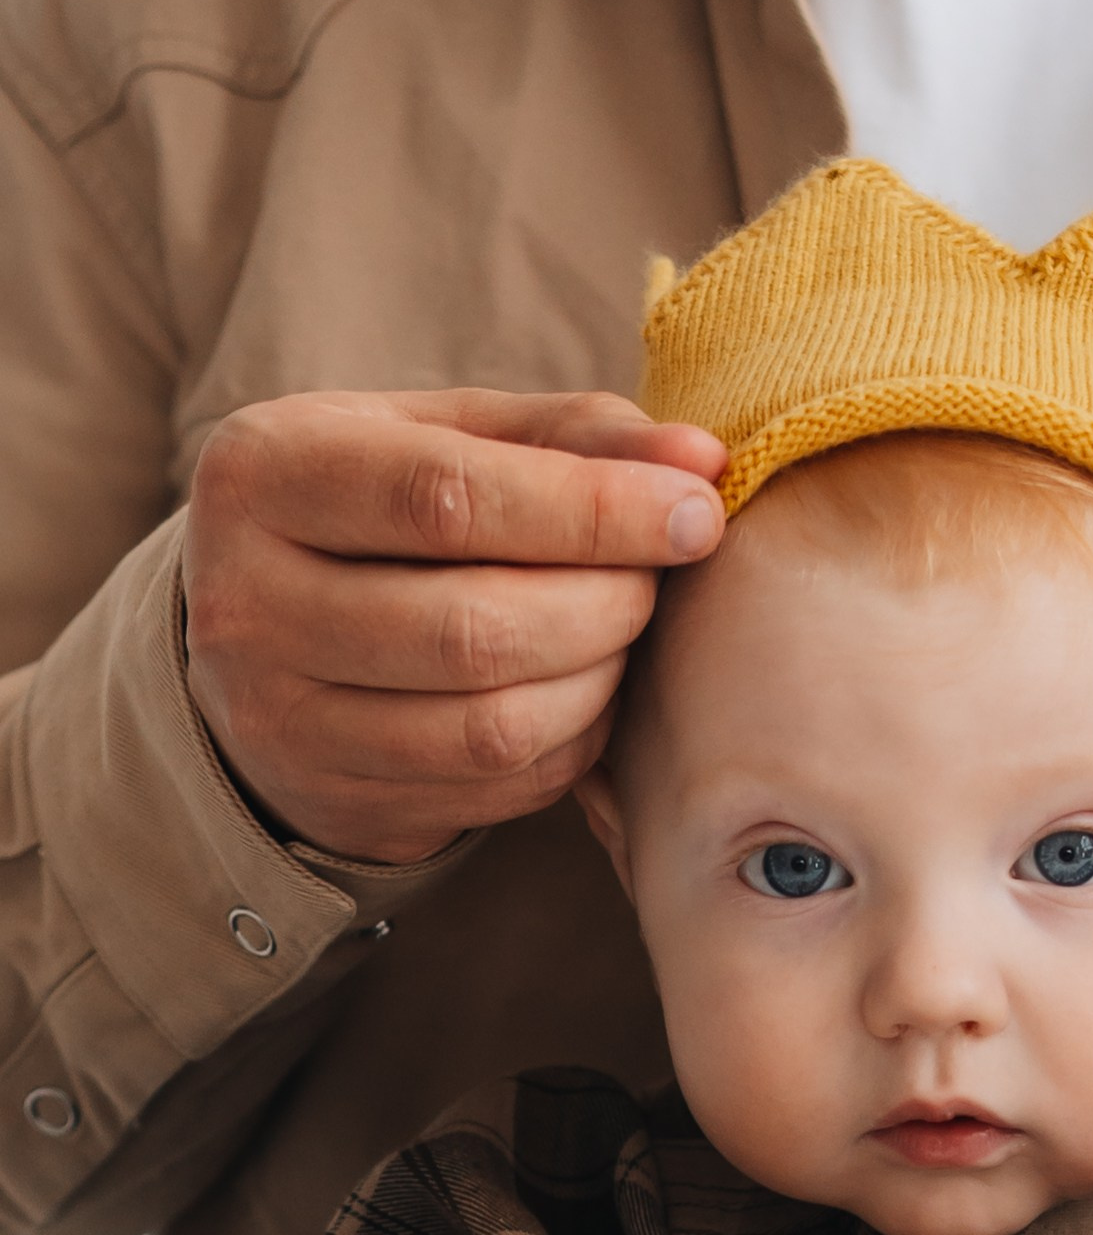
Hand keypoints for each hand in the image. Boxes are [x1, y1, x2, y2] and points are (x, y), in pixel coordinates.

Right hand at [184, 387, 727, 863]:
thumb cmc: (381, 507)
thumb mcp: (448, 435)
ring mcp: (278, 719)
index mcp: (265, 473)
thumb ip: (573, 435)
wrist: (262, 628)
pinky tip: (581, 695)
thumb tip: (704, 458)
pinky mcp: (333, 799)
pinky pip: (495, 789)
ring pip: (490, 727)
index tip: (696, 512)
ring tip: (620, 635)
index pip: (449, 499)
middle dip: (607, 605)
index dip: (595, 510)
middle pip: (475, 627)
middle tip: (656, 580)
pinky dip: (571, 744)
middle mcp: (245, 602)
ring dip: (598, 682)